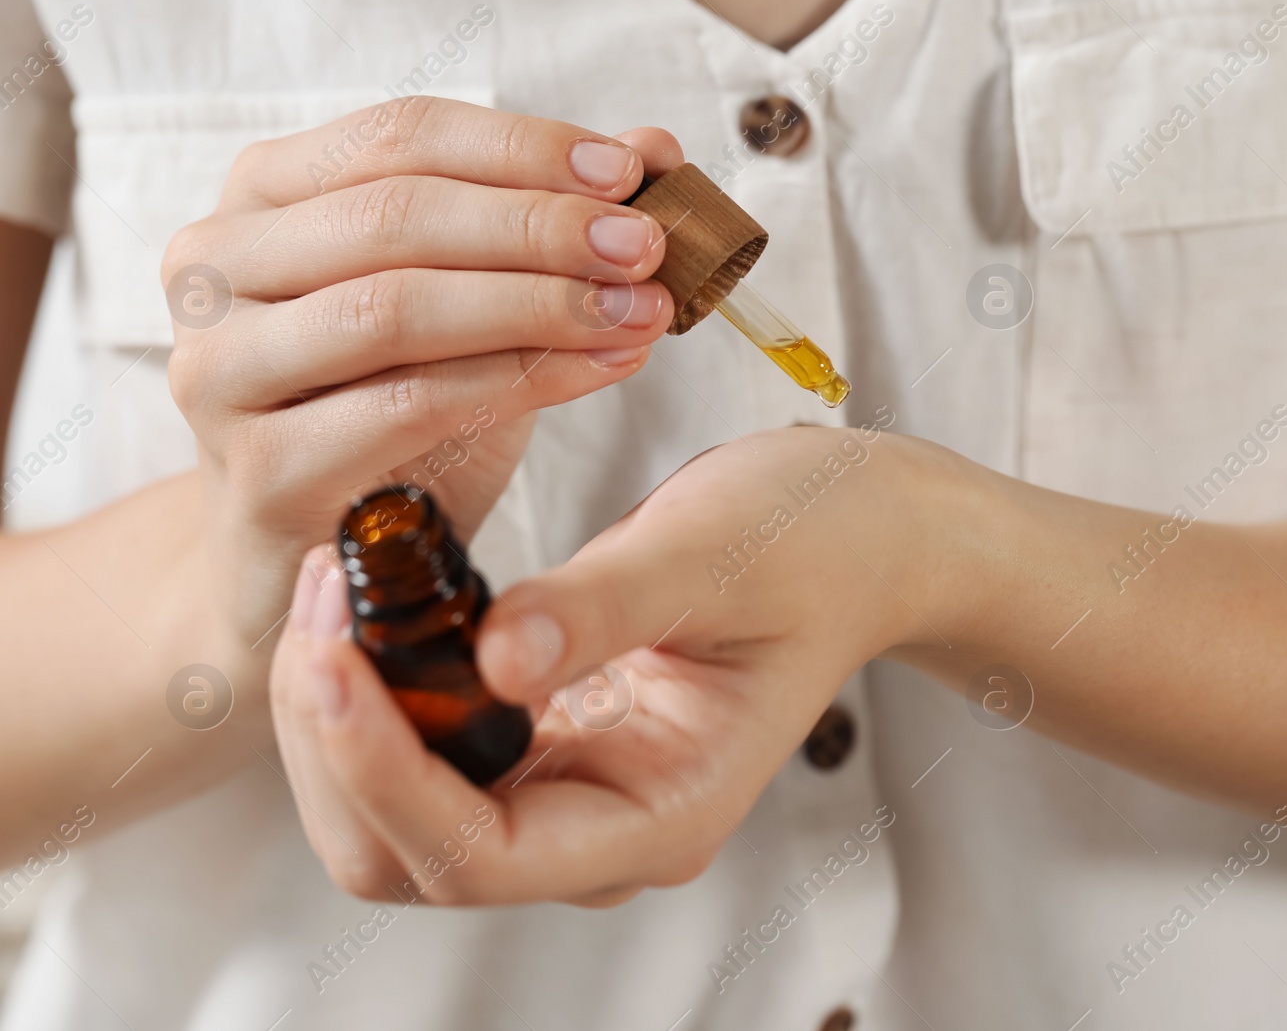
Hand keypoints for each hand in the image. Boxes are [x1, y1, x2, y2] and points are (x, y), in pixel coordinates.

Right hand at [161, 96, 681, 651]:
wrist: (323, 555)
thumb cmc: (395, 412)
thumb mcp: (474, 305)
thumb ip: (547, 221)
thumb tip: (654, 149)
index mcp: (264, 196)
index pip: (399, 136)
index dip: (522, 148)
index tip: (629, 173)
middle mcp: (217, 267)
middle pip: (396, 216)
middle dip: (540, 228)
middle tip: (646, 248)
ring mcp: (221, 368)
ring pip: (396, 309)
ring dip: (538, 305)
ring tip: (639, 313)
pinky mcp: (258, 468)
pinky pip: (407, 407)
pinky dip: (519, 383)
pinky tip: (600, 371)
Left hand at [270, 419, 942, 903]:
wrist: (859, 536)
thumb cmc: (814, 543)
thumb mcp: (716, 554)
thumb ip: (606, 607)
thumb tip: (494, 657)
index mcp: (660, 812)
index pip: (481, 853)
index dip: (388, 774)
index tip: (335, 660)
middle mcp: (601, 827)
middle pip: (407, 856)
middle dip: (337, 744)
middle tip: (322, 603)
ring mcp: (566, 790)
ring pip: (391, 814)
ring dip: (337, 715)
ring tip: (334, 583)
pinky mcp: (541, 741)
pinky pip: (417, 751)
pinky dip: (369, 686)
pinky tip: (363, 597)